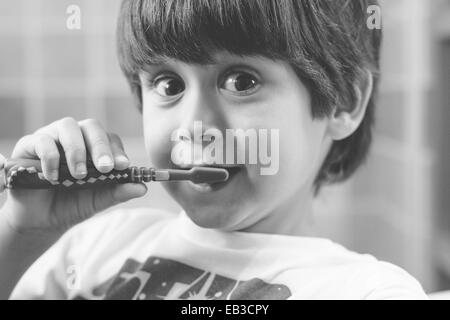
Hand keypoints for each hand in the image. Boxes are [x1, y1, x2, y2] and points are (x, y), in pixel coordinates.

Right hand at [1, 118, 146, 233]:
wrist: (41, 220)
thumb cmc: (72, 204)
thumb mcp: (98, 200)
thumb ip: (118, 192)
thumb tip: (142, 187)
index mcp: (94, 147)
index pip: (110, 139)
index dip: (118, 151)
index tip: (124, 167)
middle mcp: (74, 137)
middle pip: (91, 127)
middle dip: (101, 147)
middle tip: (105, 168)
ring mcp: (51, 137)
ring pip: (67, 126)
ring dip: (77, 150)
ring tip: (79, 175)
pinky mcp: (28, 145)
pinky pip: (41, 140)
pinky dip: (50, 157)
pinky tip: (53, 178)